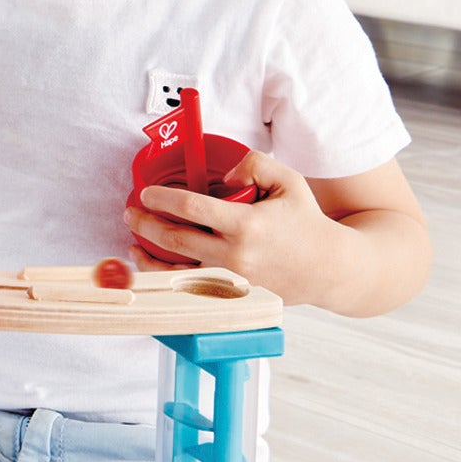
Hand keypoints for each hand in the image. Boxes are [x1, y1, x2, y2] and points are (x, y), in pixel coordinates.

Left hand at [124, 149, 331, 297]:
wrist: (330, 269)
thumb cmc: (306, 223)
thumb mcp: (289, 181)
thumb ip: (255, 165)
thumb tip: (224, 175)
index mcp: (248, 224)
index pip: (192, 208)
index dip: (163, 199)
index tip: (146, 194)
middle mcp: (236, 254)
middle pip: (175, 239)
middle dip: (145, 224)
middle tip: (131, 212)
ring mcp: (230, 279)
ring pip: (174, 271)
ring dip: (147, 255)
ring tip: (133, 238)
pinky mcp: (229, 296)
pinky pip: (186, 287)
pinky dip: (162, 277)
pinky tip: (151, 264)